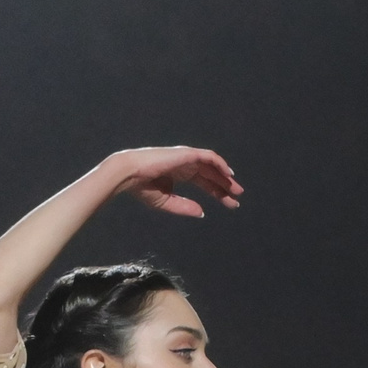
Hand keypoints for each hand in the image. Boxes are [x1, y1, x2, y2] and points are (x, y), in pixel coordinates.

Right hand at [105, 146, 242, 217]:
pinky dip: (220, 164)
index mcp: (180, 174)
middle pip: (211, 176)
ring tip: (237, 189)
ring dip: (225, 176)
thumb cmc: (142, 187)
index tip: (230, 203)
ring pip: (212, 166)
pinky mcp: (186, 154)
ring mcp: (186, 158)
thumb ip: (184, 207)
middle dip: (225, 186)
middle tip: (238, 197)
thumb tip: (202, 213)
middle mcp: (185, 165)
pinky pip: (209, 157)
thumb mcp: (166, 201)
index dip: (218, 193)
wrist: (130, 174)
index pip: (204, 183)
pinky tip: (228, 174)